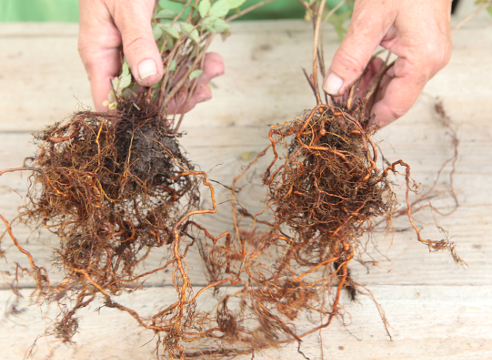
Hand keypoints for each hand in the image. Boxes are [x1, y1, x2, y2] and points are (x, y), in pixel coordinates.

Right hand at [78, 0, 223, 112]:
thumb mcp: (126, 8)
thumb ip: (137, 42)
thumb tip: (150, 79)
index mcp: (99, 55)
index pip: (109, 101)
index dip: (133, 115)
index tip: (163, 117)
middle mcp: (118, 59)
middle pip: (145, 96)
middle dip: (177, 96)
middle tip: (204, 90)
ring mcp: (137, 53)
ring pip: (164, 81)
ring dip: (191, 79)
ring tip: (215, 68)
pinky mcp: (154, 44)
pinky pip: (173, 62)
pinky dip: (193, 63)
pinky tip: (211, 62)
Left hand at [322, 0, 452, 127]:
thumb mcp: (369, 20)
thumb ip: (351, 58)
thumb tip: (333, 89)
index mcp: (424, 60)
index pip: (395, 107)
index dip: (369, 120)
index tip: (346, 127)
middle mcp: (432, 61)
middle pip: (395, 98)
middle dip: (364, 103)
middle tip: (337, 106)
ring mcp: (429, 54)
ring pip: (395, 85)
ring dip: (368, 88)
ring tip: (343, 88)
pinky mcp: (422, 45)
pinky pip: (398, 70)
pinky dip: (376, 72)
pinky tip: (359, 69)